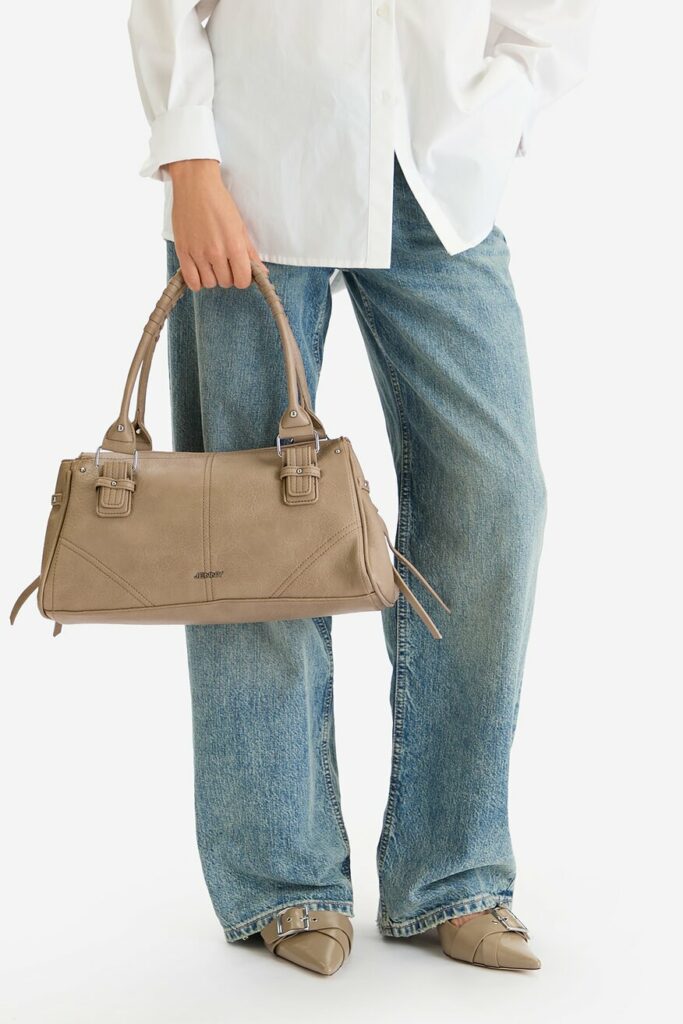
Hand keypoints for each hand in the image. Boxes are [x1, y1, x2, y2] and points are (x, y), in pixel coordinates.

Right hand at [164, 159, 267, 291]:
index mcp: (234, 246)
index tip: (239, 270)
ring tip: (211, 263)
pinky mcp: (183, 251)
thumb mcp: (240, 226)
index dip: (242, 278)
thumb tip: (263, 273)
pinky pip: (191, 280)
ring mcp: (198, 253)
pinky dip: (197, 281)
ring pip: (209, 283)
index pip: (242, 281)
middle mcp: (216, 252)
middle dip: (227, 275)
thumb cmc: (220, 203)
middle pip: (226, 282)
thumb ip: (250, 253)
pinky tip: (200, 271)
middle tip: (224, 262)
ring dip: (212, 277)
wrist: (195, 185)